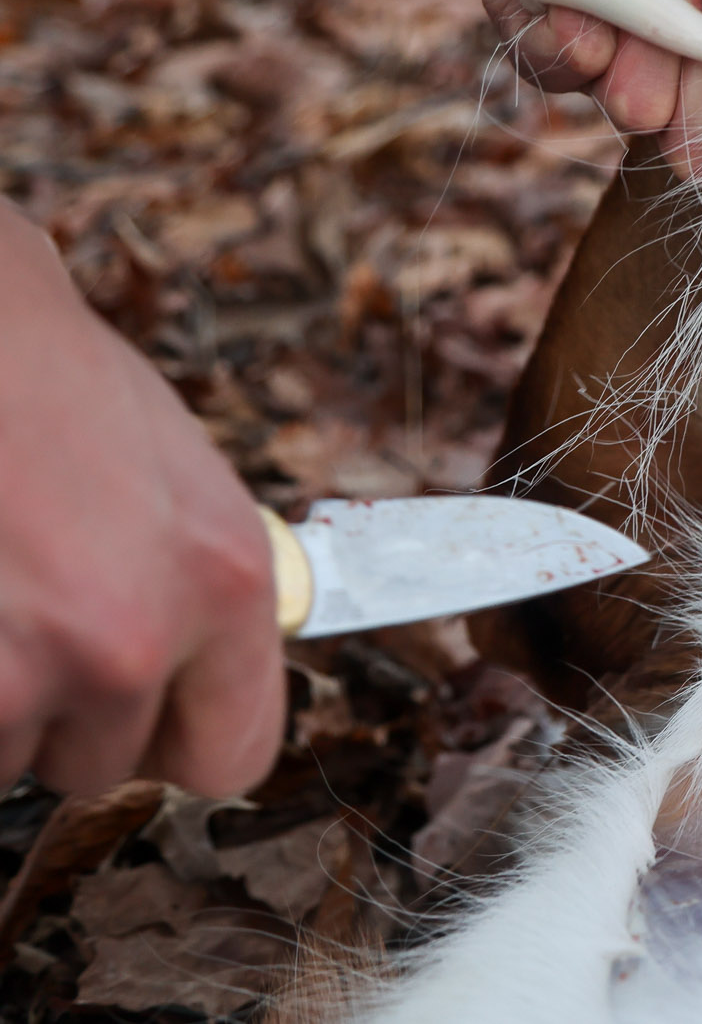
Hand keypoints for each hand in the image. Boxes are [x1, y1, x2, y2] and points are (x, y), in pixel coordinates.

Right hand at [0, 203, 284, 796]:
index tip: (144, 716)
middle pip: (101, 764)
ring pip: (4, 756)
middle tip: (33, 613)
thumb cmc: (55, 382)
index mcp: (227, 585)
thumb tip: (198, 673)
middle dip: (60, 711)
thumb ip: (202, 593)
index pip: (233, 757)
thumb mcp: (185, 483)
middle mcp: (136, 639)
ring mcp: (29, 664)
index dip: (177, 743)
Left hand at [441, 0, 701, 140]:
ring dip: (639, 82)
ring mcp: (609, 18)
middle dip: (700, 132)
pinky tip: (583, 22)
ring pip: (624, 97)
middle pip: (699, 122)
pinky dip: (564, 52)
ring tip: (651, 23)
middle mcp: (687, 32)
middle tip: (698, 141)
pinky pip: (542, 59)